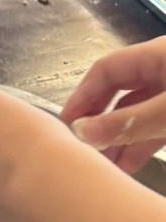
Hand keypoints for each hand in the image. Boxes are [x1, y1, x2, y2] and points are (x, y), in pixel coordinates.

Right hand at [60, 37, 165, 173]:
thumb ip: (130, 122)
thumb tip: (84, 132)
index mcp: (156, 56)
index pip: (105, 70)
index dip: (83, 94)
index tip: (66, 122)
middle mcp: (161, 72)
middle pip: (117, 93)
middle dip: (98, 121)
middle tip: (79, 146)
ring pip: (136, 115)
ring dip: (118, 139)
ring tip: (99, 165)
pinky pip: (154, 128)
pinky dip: (139, 145)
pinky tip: (125, 165)